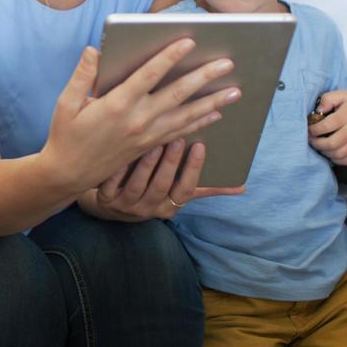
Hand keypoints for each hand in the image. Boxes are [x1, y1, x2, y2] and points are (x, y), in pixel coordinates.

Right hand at [43, 40, 241, 195]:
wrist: (69, 174)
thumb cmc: (66, 135)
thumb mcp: (66, 103)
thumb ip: (83, 75)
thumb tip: (95, 50)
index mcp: (116, 104)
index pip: (149, 75)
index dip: (170, 57)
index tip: (189, 41)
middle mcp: (136, 120)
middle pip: (177, 94)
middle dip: (204, 77)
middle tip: (227, 64)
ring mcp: (146, 136)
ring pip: (186, 116)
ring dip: (212, 102)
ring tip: (235, 91)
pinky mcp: (149, 146)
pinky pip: (180, 132)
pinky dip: (199, 122)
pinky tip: (215, 114)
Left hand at [80, 140, 243, 220]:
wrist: (110, 206)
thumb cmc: (151, 191)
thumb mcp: (177, 193)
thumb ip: (205, 188)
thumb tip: (241, 187)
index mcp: (168, 207)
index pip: (185, 191)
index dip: (193, 170)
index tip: (200, 145)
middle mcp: (147, 209)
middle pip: (161, 186)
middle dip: (171, 163)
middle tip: (178, 137)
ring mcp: (125, 205)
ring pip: (137, 185)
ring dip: (147, 163)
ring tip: (153, 140)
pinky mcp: (105, 199)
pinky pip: (110, 185)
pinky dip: (117, 170)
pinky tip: (122, 151)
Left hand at [307, 90, 346, 165]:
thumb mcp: (342, 95)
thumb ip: (328, 99)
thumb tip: (318, 110)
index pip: (326, 126)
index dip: (314, 130)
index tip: (309, 130)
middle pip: (331, 143)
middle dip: (317, 143)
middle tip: (311, 140)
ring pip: (338, 154)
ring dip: (325, 152)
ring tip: (319, 146)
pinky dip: (336, 159)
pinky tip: (330, 152)